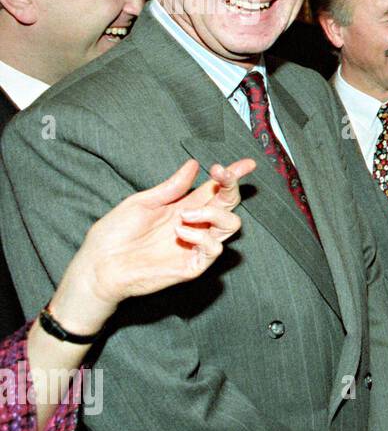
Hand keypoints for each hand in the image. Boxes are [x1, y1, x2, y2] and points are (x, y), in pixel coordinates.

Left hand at [47, 158, 254, 337]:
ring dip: (213, 213)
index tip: (246, 164)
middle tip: (221, 174)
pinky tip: (180, 232)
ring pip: (230, 225)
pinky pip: (214, 248)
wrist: (98, 266)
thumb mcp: (142, 202)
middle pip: (229, 204)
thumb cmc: (113, 235)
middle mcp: (194, 226)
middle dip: (231, 186)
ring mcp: (195, 246)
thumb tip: (193, 165)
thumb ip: (171, 187)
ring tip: (185, 214)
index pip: (216, 190)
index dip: (233, 177)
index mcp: (183, 208)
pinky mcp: (193, 265)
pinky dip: (200, 236)